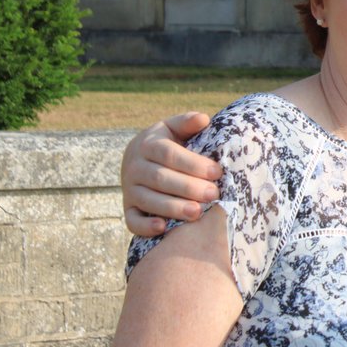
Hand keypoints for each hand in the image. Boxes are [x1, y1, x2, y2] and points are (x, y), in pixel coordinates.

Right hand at [121, 112, 219, 236]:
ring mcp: (129, 189)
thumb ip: (188, 123)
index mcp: (148, 145)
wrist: (142, 159)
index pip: (169, 155)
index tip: (217, 172)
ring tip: (197, 212)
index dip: (193, 164)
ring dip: (173, 208)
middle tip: (214, 194)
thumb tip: (203, 119)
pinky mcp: (128, 209)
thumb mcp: (175, 128)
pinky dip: (145, 226)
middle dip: (189, 188)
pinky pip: (132, 220)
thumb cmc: (169, 143)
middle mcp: (134, 167)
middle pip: (161, 179)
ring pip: (148, 200)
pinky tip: (163, 228)